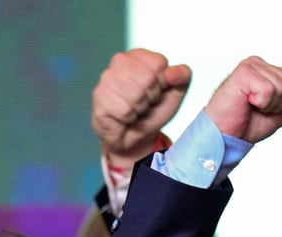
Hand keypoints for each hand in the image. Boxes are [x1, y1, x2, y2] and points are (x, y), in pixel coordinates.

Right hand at [91, 48, 191, 168]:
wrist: (137, 135)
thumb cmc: (153, 110)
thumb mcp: (176, 92)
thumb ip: (182, 76)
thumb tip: (172, 73)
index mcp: (139, 56)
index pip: (159, 62)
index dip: (163, 81)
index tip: (158, 89)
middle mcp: (120, 61)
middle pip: (148, 77)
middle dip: (152, 96)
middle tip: (146, 102)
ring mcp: (106, 77)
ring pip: (135, 94)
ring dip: (140, 108)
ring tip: (136, 109)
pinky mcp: (99, 96)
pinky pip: (124, 110)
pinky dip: (129, 118)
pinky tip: (124, 117)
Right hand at [203, 56, 281, 142]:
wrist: (225, 135)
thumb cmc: (246, 124)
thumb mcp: (278, 116)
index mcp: (267, 70)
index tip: (267, 107)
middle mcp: (259, 63)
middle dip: (280, 104)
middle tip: (258, 108)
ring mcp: (251, 65)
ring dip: (270, 105)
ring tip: (251, 106)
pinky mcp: (244, 72)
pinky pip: (269, 90)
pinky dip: (262, 103)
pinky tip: (246, 102)